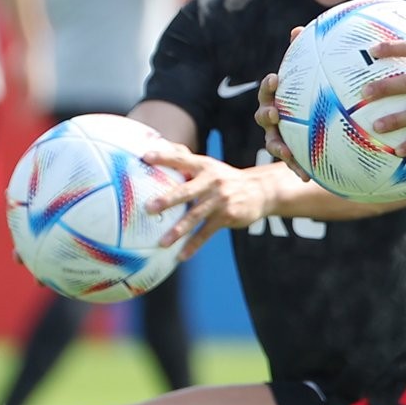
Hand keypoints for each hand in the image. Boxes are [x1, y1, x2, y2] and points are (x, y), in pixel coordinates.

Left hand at [142, 145, 268, 259]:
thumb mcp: (210, 166)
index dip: (164, 157)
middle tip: (149, 208)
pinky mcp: (228, 216)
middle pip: (187, 191)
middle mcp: (212, 181)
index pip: (182, 159)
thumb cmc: (225, 179)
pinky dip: (194, 245)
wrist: (260, 190)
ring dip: (179, 230)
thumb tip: (159, 148)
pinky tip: (181, 255)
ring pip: (196, 216)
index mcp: (204, 166)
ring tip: (163, 242)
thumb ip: (186, 160)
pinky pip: (207, 232)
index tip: (145, 157)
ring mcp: (221, 199)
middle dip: (168, 200)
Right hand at [254, 27, 311, 181]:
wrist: (320, 125)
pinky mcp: (292, 156)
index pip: (267, 91)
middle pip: (263, 117)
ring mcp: (280, 138)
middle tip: (275, 113)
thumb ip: (304, 55)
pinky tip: (308, 177)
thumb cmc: (311, 95)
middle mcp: (274, 119)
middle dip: (267, 115)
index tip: (275, 79)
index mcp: (277, 99)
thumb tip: (297, 29)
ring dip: (278, 147)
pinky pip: (292, 164)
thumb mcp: (309, 77)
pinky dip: (298, 169)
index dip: (268, 86)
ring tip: (286, 152)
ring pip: (273, 144)